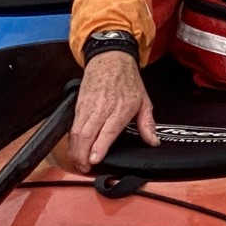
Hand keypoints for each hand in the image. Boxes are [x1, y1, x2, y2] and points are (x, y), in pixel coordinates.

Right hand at [61, 51, 155, 172]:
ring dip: (75, 149)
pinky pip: (73, 124)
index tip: (94, 160)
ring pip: (76, 130)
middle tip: (84, 168)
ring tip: (78, 162)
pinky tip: (75, 148)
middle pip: (86, 134)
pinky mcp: (79, 104)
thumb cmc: (127, 79)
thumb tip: (153, 141)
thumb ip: (147, 124)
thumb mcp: (144, 101)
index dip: (99, 147)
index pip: (107, 131)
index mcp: (120, 108)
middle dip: (82, 154)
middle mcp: (102, 108)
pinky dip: (72, 139)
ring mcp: (88, 106)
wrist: (110, 58)